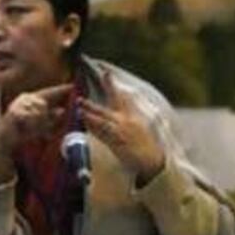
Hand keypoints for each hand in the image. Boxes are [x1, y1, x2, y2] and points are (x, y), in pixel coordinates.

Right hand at [0, 83, 72, 152]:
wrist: (5, 139)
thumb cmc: (22, 131)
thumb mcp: (41, 125)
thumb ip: (51, 118)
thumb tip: (62, 110)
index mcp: (31, 99)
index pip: (48, 92)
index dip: (59, 90)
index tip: (71, 86)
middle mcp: (25, 98)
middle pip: (45, 105)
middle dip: (44, 119)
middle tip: (37, 128)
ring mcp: (19, 104)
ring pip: (39, 112)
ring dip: (37, 124)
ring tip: (28, 128)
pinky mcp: (15, 112)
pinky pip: (31, 118)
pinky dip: (30, 126)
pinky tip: (24, 128)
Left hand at [80, 71, 164, 185]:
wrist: (154, 161)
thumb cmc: (142, 145)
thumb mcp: (134, 128)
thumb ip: (118, 120)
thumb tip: (101, 115)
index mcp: (131, 116)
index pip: (121, 97)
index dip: (112, 85)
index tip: (106, 73)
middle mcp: (127, 121)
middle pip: (112, 105)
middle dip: (97, 100)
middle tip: (83, 92)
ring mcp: (123, 131)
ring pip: (104, 120)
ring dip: (91, 114)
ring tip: (79, 109)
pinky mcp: (119, 143)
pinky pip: (104, 135)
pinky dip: (94, 129)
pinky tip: (86, 124)